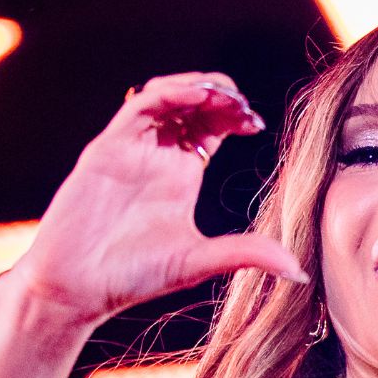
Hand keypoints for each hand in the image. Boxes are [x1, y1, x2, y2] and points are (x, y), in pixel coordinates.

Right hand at [10, 72, 307, 330]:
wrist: (78, 289)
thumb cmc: (132, 277)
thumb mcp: (200, 263)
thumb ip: (246, 255)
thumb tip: (298, 272)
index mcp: (179, 174)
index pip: (211, 126)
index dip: (235, 115)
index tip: (257, 124)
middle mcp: (156, 156)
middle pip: (192, 104)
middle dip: (221, 95)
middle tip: (244, 109)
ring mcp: (130, 149)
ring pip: (166, 96)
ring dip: (197, 87)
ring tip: (225, 97)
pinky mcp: (107, 149)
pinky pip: (140, 107)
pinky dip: (169, 95)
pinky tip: (195, 99)